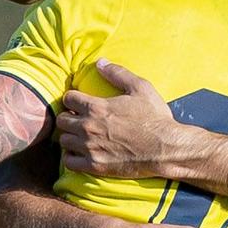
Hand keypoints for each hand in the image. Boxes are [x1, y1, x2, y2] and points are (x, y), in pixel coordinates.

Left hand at [58, 60, 192, 178]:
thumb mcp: (141, 88)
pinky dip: (71, 157)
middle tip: (78, 119)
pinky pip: (69, 162)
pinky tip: (80, 153)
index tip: (79, 102)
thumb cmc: (155, 118)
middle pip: (61, 120)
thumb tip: (100, 62)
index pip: (68, 98)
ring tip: (80, 136)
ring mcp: (90, 148)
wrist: (165, 148)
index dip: (73, 98)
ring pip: (63, 140)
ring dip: (69, 137)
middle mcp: (88, 127)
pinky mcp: (94, 166)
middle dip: (68, 117)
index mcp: (97, 107)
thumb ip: (118, 73)